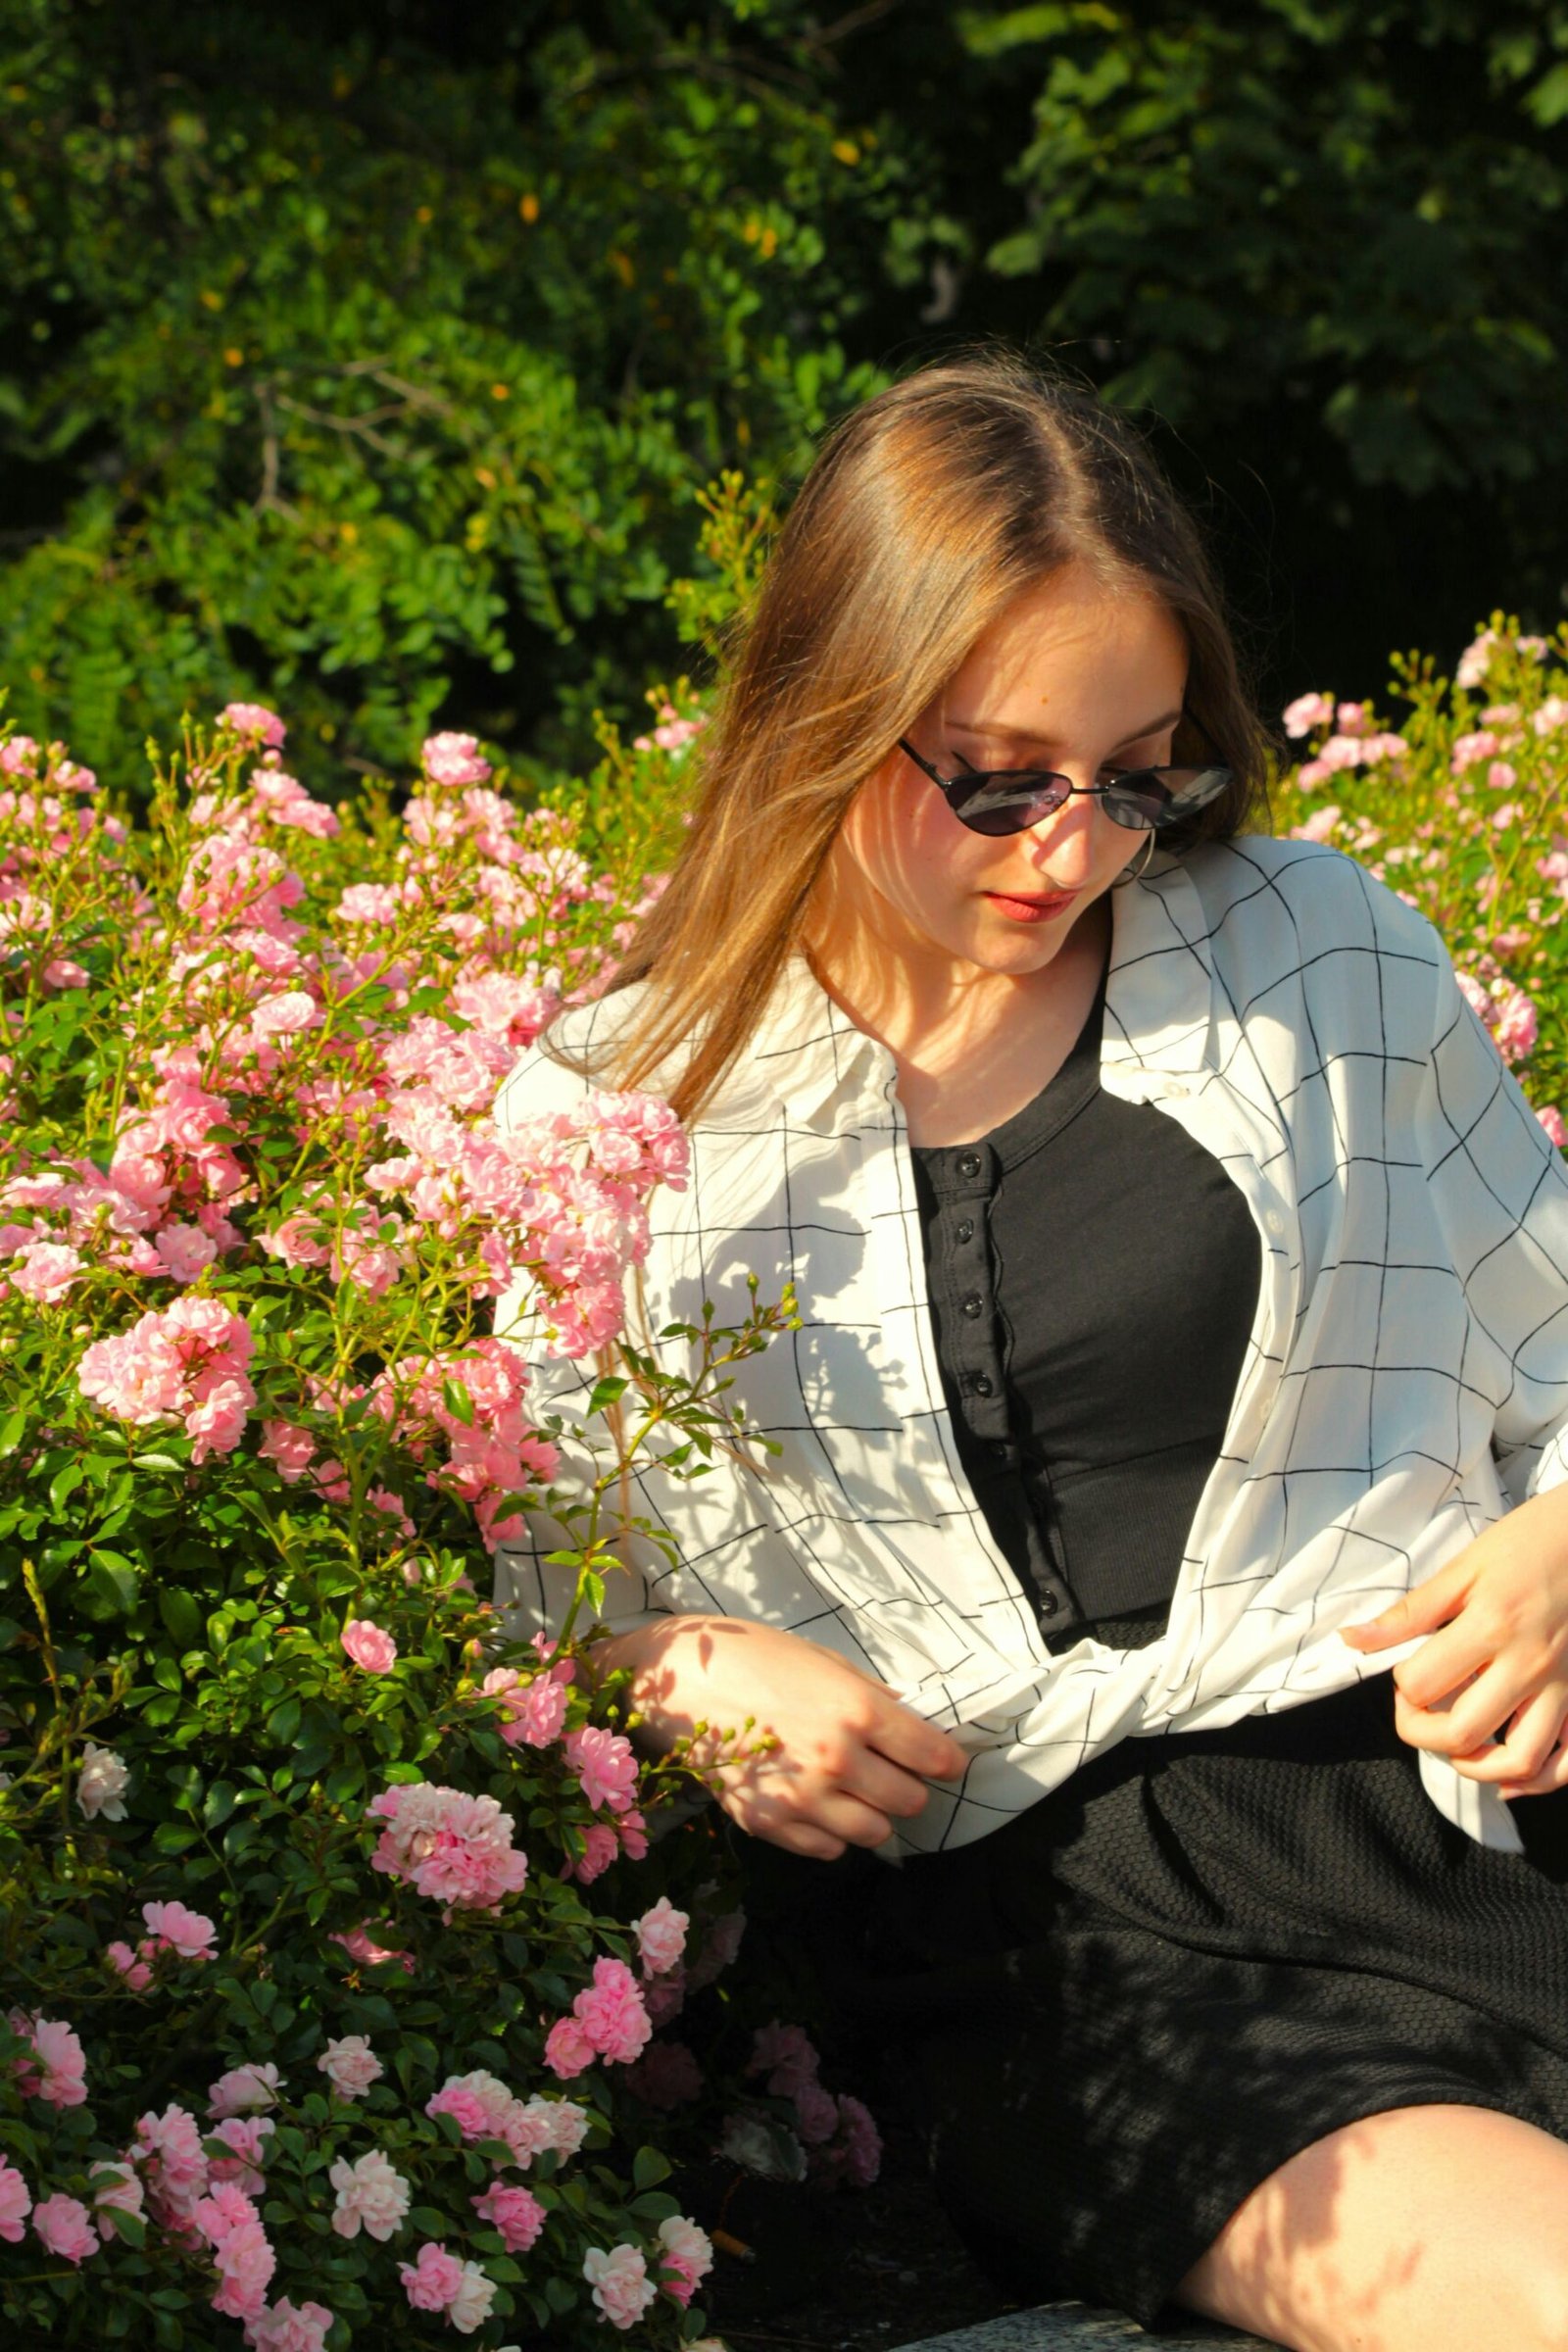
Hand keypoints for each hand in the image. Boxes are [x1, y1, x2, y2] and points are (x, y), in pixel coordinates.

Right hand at [593, 1615, 968, 1858]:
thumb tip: (909, 1723)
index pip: (932, 1755)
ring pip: (874, 1833)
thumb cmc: (752, 1657)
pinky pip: (828, 1849)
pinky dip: (832, 1833)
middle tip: (891, 1771)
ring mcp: (801, 1797)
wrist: (678, 1680)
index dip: (946, 1760)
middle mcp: (836, 1759)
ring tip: (854, 1791)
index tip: (943, 1760)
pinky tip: (818, 1804)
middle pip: (910, 1801)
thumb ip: (869, 1696)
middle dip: (908, 1787)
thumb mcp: (822, 1661)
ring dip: (873, 1814)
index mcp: (856, 1709)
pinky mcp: (769, 1823)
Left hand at [1341, 1488, 1567, 1796]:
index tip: (1405, 1669)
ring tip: (1455, 1744)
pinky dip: (1538, 1781)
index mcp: (1491, 1626)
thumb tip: (1352, 1640)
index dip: (1400, 1685)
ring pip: (1519, 1761)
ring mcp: (1563, 1687)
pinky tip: (1508, 1777)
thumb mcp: (1464, 1567)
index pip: (1422, 1684)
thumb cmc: (1526, 1543)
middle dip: (1422, 1732)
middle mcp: (1529, 1665)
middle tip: (1418, 1710)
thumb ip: (1409, 1613)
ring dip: (1475, 1766)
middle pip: (1462, 1733)